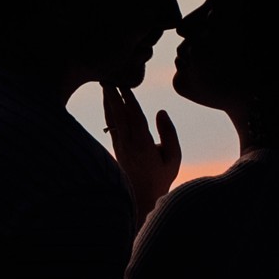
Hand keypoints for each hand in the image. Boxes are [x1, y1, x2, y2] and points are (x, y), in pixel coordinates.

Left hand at [103, 83, 180, 224]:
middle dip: (113, 96)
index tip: (125, 85)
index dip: (129, 99)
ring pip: (112, 120)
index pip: (135, 116)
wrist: (142, 200)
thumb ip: (169, 133)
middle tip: (108, 79)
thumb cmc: (161, 178)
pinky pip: (111, 127)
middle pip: (118, 115)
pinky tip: (108, 105)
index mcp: (142, 144)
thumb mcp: (173, 157)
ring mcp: (119, 147)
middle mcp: (127, 144)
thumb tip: (160, 112)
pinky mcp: (116, 150)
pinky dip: (109, 113)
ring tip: (104, 87)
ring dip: (107, 102)